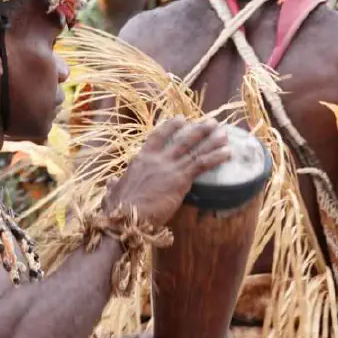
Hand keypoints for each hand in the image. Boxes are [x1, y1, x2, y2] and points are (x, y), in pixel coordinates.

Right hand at [107, 116, 229, 227]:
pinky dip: (215, 157)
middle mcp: (156, 159)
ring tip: (224, 133)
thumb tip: (110, 184)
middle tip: (211, 122)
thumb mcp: (113, 193)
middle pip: (181, 139)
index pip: (157, 136)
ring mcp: (169, 167)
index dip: (170, 127)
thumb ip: (114, 186)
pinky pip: (201, 164)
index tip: (181, 119)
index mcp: (141, 160)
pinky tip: (227, 153)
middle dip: (198, 129)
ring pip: (195, 149)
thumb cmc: (117, 208)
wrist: (127, 217)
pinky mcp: (180, 179)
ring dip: (211, 140)